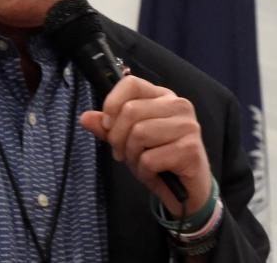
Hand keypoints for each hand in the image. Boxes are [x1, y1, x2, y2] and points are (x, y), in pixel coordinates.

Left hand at [79, 76, 211, 216]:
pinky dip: (144, 171)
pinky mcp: (190, 149)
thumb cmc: (157, 159)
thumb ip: (107, 127)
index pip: (131, 84)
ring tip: (140, 163)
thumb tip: (85, 117)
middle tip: (122, 153)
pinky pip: (150, 159)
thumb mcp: (127, 139)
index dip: (112, 103)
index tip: (108, 125)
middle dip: (118, 137)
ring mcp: (187, 126)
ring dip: (132, 155)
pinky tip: (153, 173)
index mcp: (162, 96)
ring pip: (139, 133)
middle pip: (131, 111)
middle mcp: (178, 106)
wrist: (186, 192)